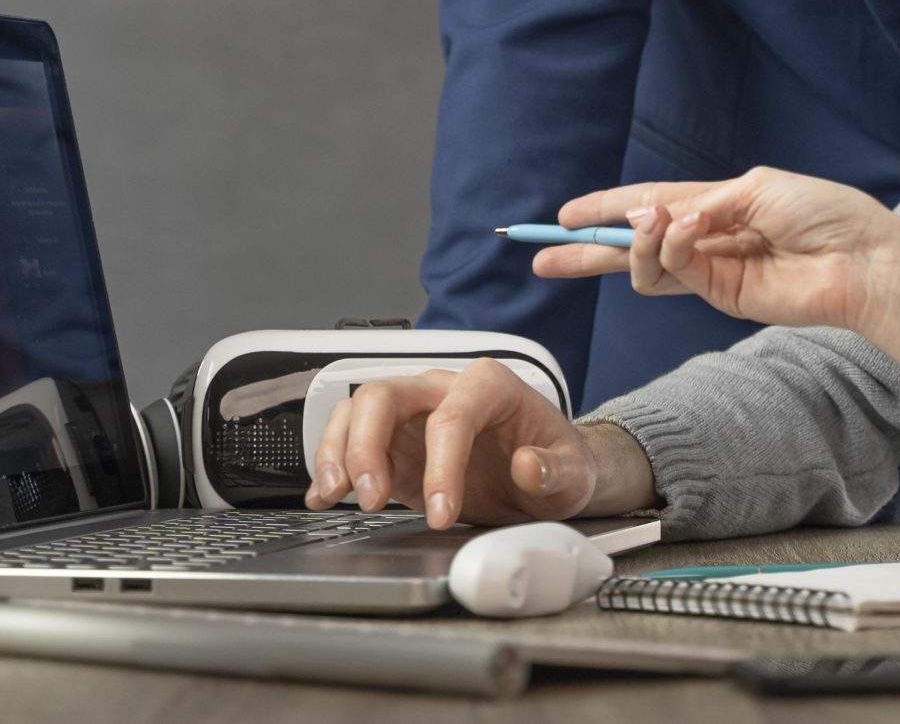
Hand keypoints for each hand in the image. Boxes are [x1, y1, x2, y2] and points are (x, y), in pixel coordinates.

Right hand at [303, 358, 649, 529]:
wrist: (548, 474)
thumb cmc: (559, 463)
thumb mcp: (575, 473)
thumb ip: (556, 469)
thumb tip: (528, 466)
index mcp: (489, 386)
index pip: (452, 415)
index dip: (441, 465)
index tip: (442, 513)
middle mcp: (443, 391)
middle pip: (385, 395)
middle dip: (367, 445)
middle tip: (373, 499)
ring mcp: (414, 416)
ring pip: (357, 411)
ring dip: (339, 452)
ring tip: (336, 496)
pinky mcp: (396, 446)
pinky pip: (351, 440)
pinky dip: (332, 465)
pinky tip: (324, 496)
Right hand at [531, 167, 899, 335]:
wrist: (864, 259)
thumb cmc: (823, 213)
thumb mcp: (756, 189)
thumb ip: (700, 204)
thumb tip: (656, 216)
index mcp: (716, 205)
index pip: (647, 205)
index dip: (605, 210)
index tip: (563, 216)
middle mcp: (707, 239)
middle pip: (632, 247)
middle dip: (586, 251)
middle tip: (541, 255)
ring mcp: (712, 273)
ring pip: (646, 266)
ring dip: (636, 241)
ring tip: (648, 222)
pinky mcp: (722, 298)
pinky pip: (675, 274)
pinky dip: (669, 250)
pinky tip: (684, 231)